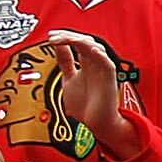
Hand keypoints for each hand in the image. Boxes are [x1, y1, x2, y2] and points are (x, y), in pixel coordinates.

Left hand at [45, 35, 138, 159]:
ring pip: (95, 48)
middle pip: (85, 41)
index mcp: (86, 64)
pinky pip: (107, 64)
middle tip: (53, 37)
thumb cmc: (85, 105)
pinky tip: (90, 50)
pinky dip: (100, 55)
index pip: (77, 43)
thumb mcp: (68, 79)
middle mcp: (95, 64)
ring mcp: (102, 71)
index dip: (65, 37)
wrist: (97, 124)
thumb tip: (57, 47)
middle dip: (68, 36)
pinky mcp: (110, 80)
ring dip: (78, 41)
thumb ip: (65, 63)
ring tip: (63, 40)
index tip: (51, 37)